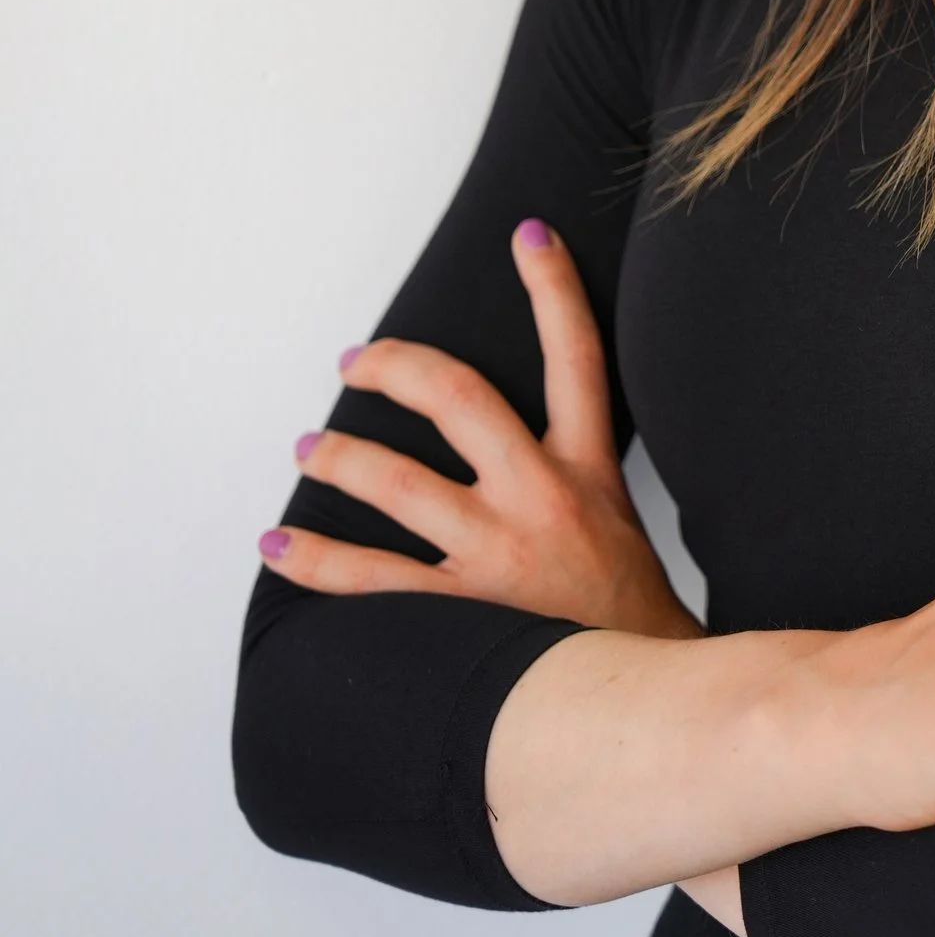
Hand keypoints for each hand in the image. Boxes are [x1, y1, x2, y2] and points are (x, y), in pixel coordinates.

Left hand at [257, 215, 700, 642]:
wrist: (653, 702)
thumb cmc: (629, 621)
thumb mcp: (620, 527)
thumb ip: (575, 483)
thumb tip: (521, 450)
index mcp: (586, 471)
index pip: (578, 356)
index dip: (554, 287)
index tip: (527, 234)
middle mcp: (540, 498)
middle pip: (459, 398)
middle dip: (398, 368)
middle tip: (358, 360)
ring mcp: (495, 554)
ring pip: (398, 482)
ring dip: (342, 456)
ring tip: (310, 448)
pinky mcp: (462, 614)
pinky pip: (369, 579)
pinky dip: (314, 559)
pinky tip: (277, 544)